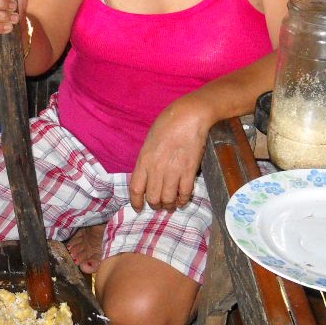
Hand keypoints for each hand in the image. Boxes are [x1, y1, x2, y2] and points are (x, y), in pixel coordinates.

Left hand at [128, 96, 210, 211]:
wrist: (188, 116)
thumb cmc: (167, 124)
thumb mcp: (149, 142)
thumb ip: (147, 160)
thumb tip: (148, 176)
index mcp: (144, 160)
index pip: (136, 189)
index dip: (136, 202)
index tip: (139, 208)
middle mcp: (156, 169)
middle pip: (152, 197)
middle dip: (155, 205)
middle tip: (159, 205)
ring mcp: (173, 171)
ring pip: (168, 199)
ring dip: (169, 205)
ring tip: (171, 205)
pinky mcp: (189, 171)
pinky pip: (185, 193)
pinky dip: (184, 200)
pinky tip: (183, 200)